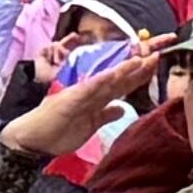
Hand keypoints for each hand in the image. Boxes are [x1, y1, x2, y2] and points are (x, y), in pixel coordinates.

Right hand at [2, 37, 171, 160]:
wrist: (33, 139)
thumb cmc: (58, 131)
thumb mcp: (90, 125)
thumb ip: (105, 114)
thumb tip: (121, 108)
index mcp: (97, 98)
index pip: (122, 84)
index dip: (139, 74)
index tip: (156, 62)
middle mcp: (91, 92)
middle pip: (119, 78)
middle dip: (138, 67)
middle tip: (158, 52)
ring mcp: (80, 94)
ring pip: (106, 80)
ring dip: (123, 70)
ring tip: (140, 59)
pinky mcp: (70, 100)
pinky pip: (87, 90)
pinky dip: (100, 82)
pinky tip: (112, 75)